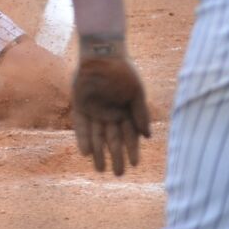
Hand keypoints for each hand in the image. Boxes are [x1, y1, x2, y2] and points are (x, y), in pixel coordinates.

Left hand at [72, 51, 151, 175]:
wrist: (102, 54)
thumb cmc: (123, 71)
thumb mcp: (136, 92)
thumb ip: (141, 114)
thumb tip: (148, 136)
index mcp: (126, 112)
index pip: (130, 136)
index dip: (132, 150)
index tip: (134, 165)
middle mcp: (110, 115)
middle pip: (114, 141)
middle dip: (116, 157)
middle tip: (118, 174)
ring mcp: (95, 112)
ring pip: (97, 137)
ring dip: (99, 153)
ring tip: (100, 170)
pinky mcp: (80, 107)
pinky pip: (81, 127)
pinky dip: (83, 139)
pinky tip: (86, 153)